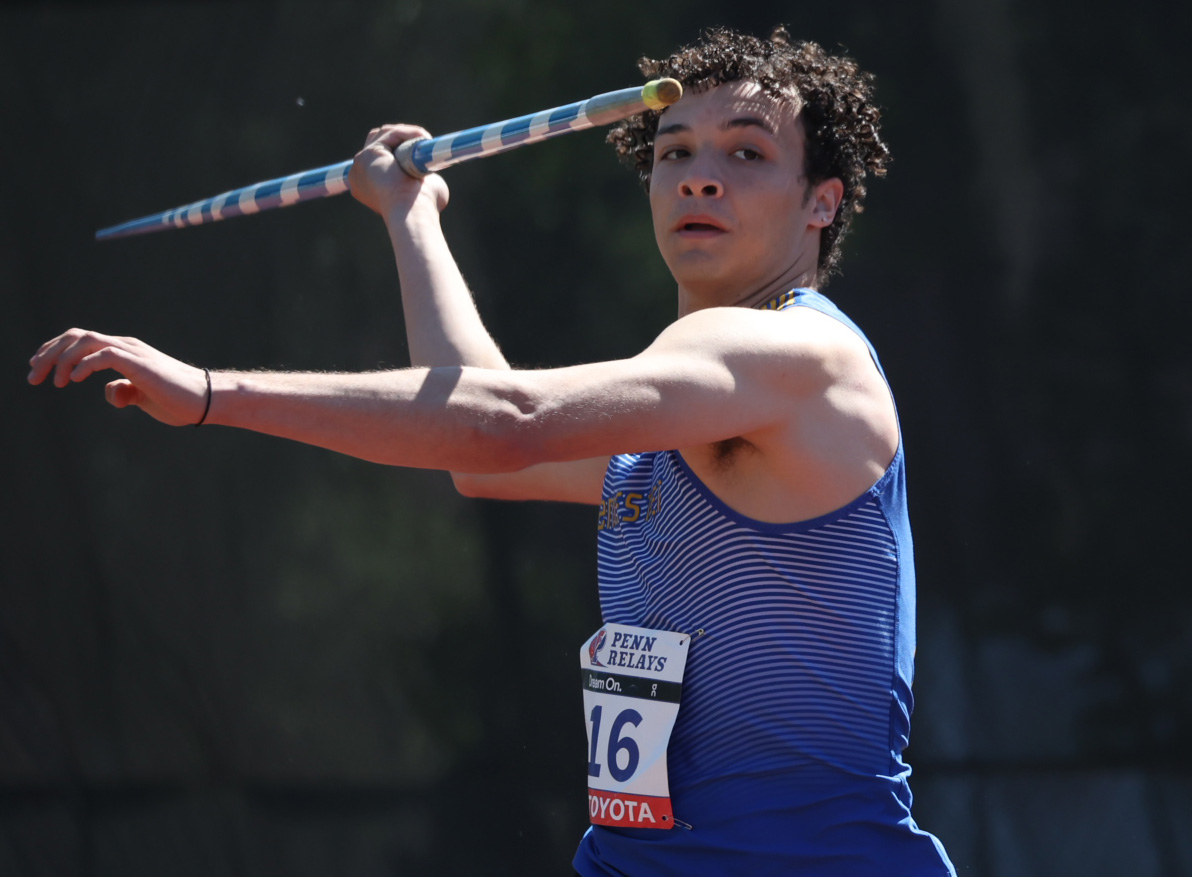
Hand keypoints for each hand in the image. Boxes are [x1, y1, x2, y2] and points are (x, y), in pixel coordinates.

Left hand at [28, 329, 208, 425]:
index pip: (81, 340)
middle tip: (33, 376)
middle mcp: (126, 346)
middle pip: (76, 337)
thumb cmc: (179, 400)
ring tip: (55, 382)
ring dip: (62, 359)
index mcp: (124, 351)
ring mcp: (133, 352)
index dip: (54, 351)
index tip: (38, 368)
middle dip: (49, 354)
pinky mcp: (140, 364)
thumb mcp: (144, 397)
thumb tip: (109, 391)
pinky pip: (105, 355)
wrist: (207, 400)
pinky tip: (76, 379)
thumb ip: (124, 391)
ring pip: (86, 342)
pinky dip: (85, 364)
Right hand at [349, 124, 449, 221]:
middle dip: (400, 139)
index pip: (378, 158)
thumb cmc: (421, 208)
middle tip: (422, 145)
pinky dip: (409, 134)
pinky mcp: (370, 153)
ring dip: (407, 136)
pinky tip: (424, 139)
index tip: (416, 155)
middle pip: (376, 141)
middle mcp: (358, 175)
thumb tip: (432, 177)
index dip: (397, 151)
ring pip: (384, 135)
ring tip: (426, 143)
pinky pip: (391, 134)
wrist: (414, 213)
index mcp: (366, 187)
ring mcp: (361, 163)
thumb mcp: (422, 191)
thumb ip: (422, 182)